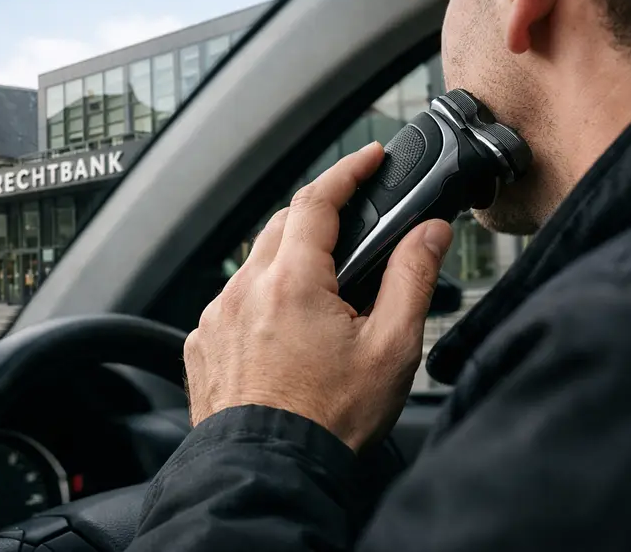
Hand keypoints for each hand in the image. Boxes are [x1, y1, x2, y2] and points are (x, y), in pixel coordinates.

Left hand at [183, 142, 453, 450]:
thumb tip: (429, 231)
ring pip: (255, 264)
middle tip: (352, 233)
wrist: (270, 469)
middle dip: (318, 217)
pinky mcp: (202, 343)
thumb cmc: (327, 419)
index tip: (368, 161)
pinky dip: (258, 300)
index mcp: (293, 281)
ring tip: (322, 296)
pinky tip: (282, 331)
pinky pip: (231, 301)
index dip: (347, 172)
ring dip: (286, 263)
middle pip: (283, 225)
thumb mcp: (391, 348)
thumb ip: (411, 278)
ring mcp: (217, 316)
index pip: (317, 199)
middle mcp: (245, 290)